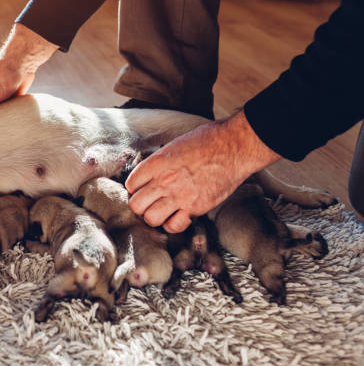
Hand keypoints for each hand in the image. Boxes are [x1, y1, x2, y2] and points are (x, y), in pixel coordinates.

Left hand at [125, 111, 279, 232]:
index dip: (135, 188)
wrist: (235, 146)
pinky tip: (178, 216)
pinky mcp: (195, 208)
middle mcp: (164, 181)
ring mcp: (179, 196)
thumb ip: (160, 161)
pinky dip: (173, 224)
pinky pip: (174, 226)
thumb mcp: (176, 144)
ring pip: (151, 219)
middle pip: (136, 205)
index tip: (143, 189)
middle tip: (150, 203)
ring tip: (163, 211)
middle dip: (141, 205)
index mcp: (157, 163)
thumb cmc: (209, 140)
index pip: (131, 184)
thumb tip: (152, 172)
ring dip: (155, 216)